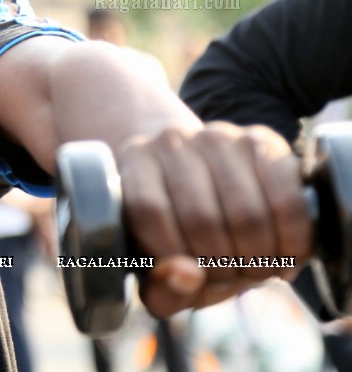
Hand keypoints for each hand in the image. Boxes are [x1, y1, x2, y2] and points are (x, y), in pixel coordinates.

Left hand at [116, 122, 311, 316]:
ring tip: (256, 269)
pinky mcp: (263, 141)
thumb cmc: (179, 236)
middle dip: (222, 266)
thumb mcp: (161, 271)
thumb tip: (186, 274)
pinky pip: (286, 201)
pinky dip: (291, 241)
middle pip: (200, 216)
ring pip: (246, 213)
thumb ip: (163, 287)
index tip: (193, 278)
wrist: (211, 190)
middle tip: (230, 277)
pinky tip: (285, 256)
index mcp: (134, 163)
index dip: (174, 254)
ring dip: (258, 259)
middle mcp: (171, 140)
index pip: (148, 210)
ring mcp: (219, 136)